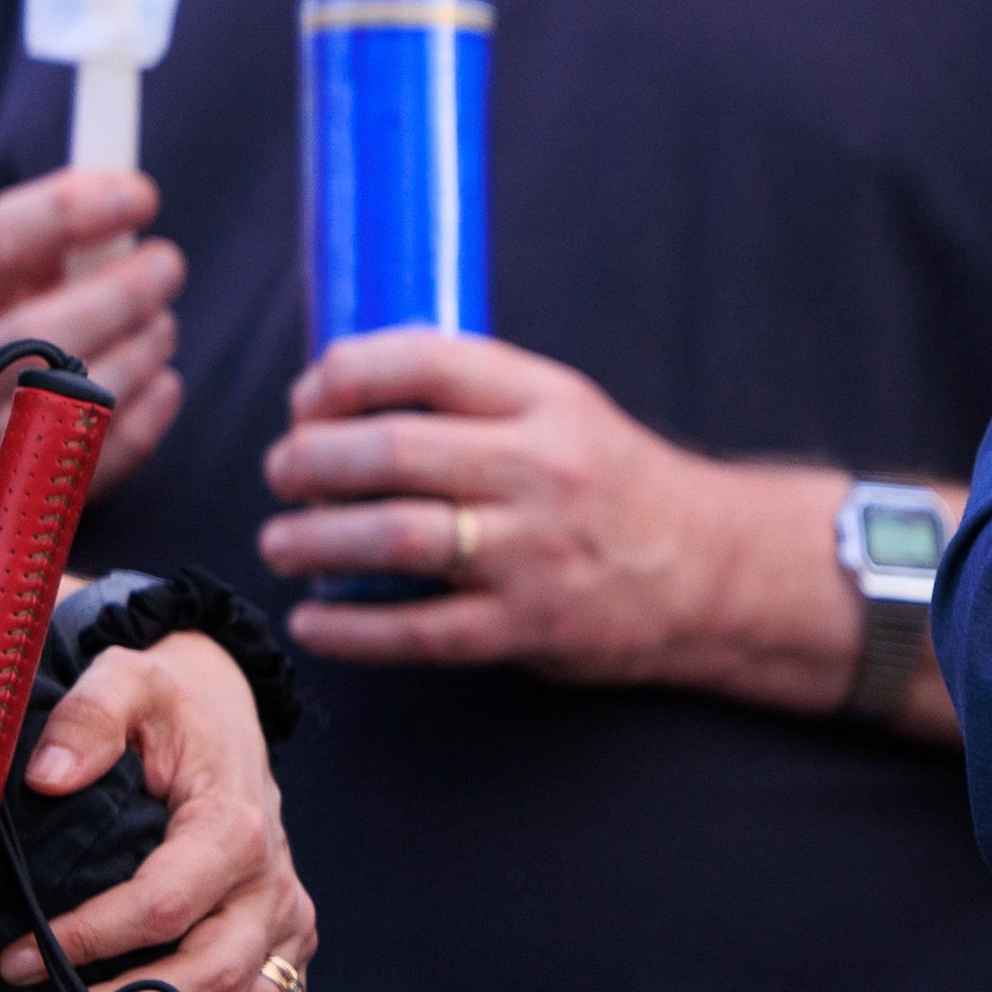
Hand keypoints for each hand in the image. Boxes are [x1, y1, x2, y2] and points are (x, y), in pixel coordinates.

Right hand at [0, 170, 179, 492]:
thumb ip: (36, 235)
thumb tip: (119, 189)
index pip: (3, 242)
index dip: (79, 209)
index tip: (140, 192)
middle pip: (49, 328)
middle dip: (128, 287)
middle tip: (167, 262)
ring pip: (89, 392)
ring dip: (148, 343)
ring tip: (158, 323)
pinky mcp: (35, 488)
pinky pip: (115, 448)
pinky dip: (155, 406)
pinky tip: (159, 379)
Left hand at [8, 633, 315, 991]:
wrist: (228, 713)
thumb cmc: (167, 705)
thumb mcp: (129, 681)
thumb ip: (88, 718)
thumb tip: (45, 776)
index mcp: (235, 824)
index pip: (165, 900)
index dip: (90, 937)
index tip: (15, 957)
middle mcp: (271, 884)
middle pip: (213, 969)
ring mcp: (285, 924)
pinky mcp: (288, 950)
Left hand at [260, 330, 807, 698]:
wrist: (711, 570)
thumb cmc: (614, 486)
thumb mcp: (563, 413)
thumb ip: (473, 399)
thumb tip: (342, 398)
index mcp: (547, 401)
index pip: (426, 361)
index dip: (343, 376)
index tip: (307, 400)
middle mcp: (541, 469)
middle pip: (394, 450)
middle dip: (311, 460)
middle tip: (281, 472)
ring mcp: (535, 552)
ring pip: (394, 538)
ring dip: (315, 540)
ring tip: (281, 542)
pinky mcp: (529, 624)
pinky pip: (418, 630)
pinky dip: (350, 629)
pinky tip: (312, 621)